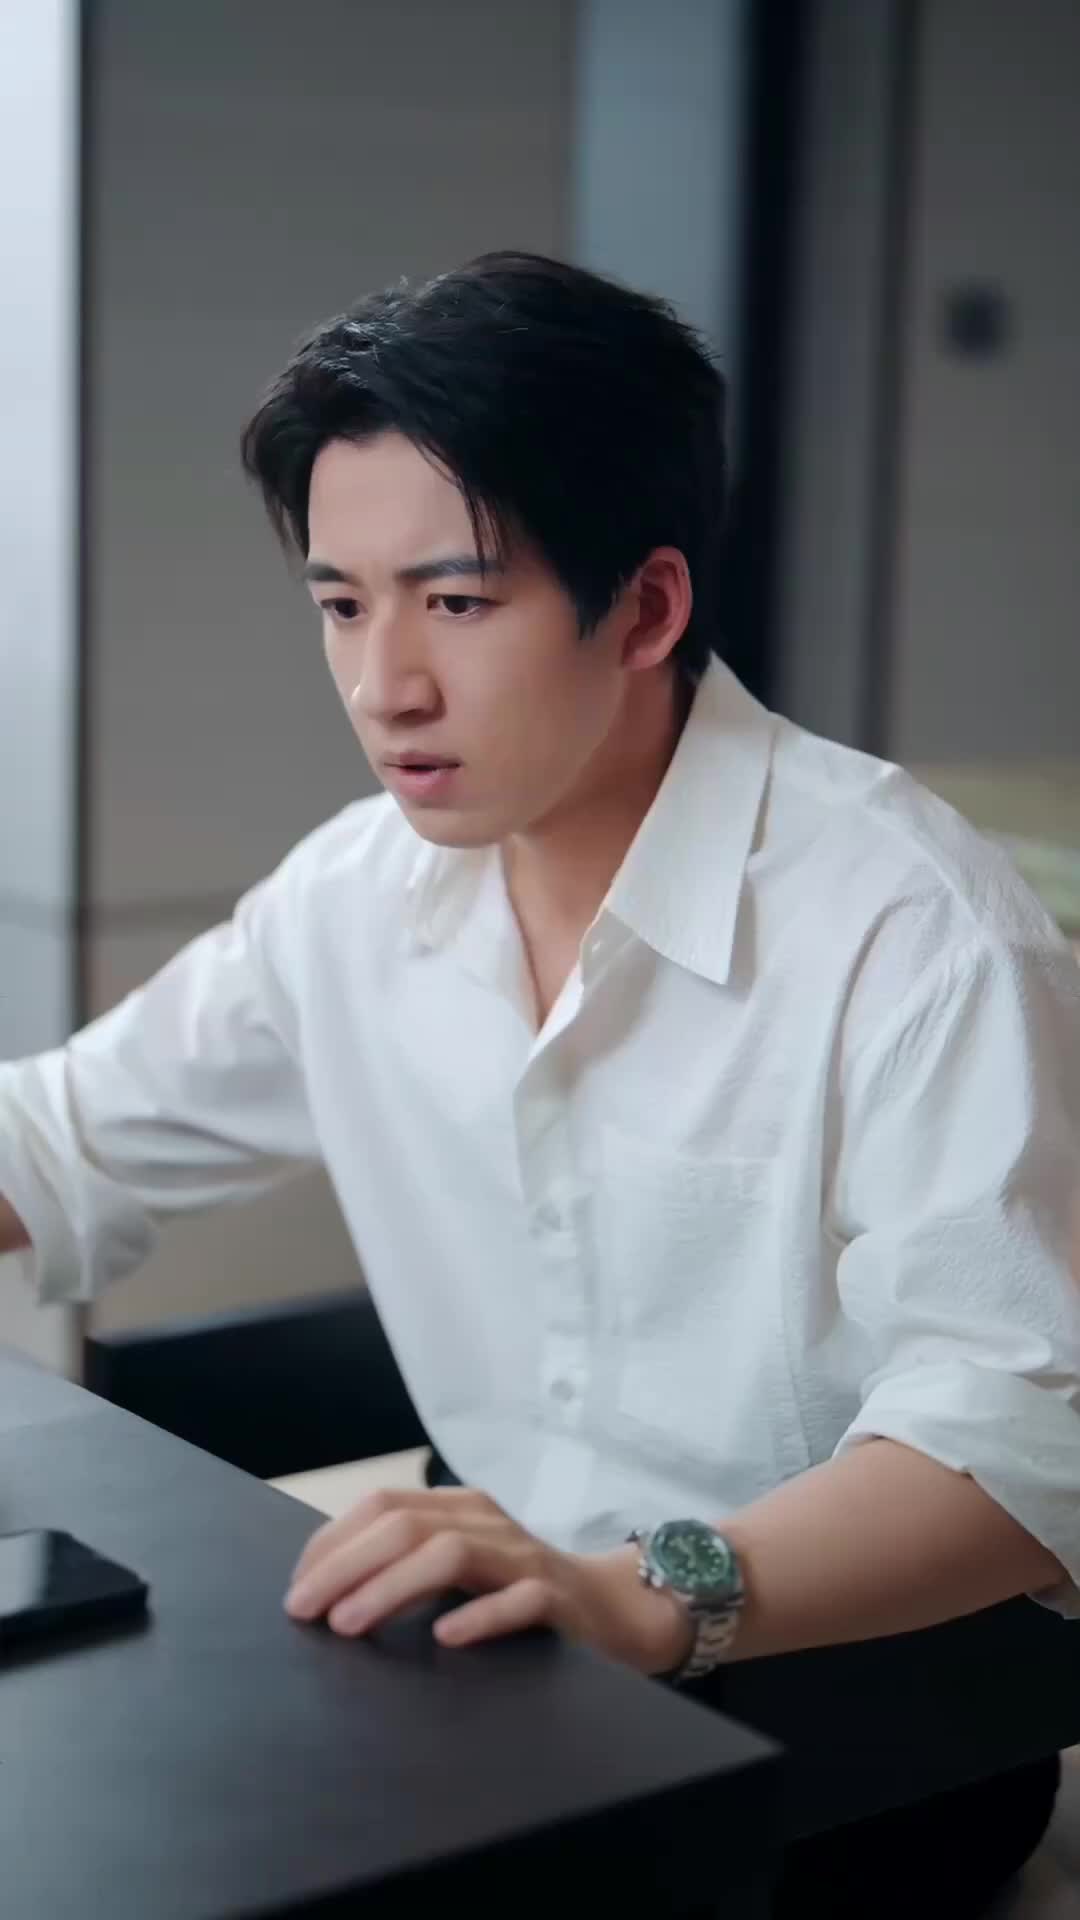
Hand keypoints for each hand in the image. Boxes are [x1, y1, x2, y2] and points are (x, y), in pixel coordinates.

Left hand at [284, 1486, 692, 1674]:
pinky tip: (445, 1637)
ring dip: (391, 1588)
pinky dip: (478, 1616)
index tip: (297, 1587)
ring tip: (349, 1624)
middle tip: (305, 1611)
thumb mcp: (460, 1565)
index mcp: (459, 1507)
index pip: (383, 1506)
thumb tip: (325, 1589)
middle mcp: (488, 1521)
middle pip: (406, 1525)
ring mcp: (524, 1557)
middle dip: (345, 1566)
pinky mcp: (557, 1598)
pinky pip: (518, 1601)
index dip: (332, 1543)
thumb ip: (408, 1564)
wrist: (615, 1609)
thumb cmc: (519, 1590)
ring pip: (450, 1554)